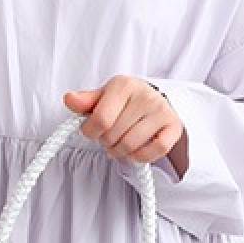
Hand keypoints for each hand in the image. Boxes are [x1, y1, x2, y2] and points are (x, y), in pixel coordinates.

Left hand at [63, 76, 187, 174]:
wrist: (153, 100)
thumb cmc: (124, 101)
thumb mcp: (102, 97)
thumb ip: (85, 102)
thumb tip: (69, 99)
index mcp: (123, 85)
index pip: (100, 119)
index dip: (91, 132)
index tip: (92, 131)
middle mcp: (145, 95)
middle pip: (113, 136)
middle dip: (106, 142)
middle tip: (110, 137)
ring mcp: (161, 111)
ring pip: (131, 146)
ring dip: (120, 152)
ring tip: (120, 144)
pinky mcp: (173, 127)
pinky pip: (155, 151)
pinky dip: (141, 157)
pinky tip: (136, 151)